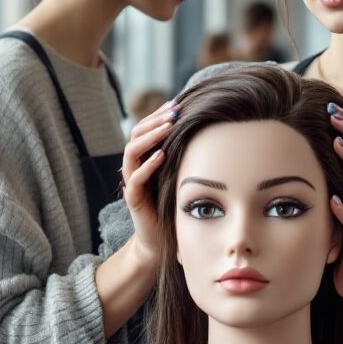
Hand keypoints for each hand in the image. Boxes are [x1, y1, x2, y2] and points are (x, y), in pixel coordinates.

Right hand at [121, 99, 174, 267]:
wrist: (161, 242)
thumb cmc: (174, 206)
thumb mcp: (181, 175)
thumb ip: (186, 155)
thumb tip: (210, 131)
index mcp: (145, 159)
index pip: (146, 128)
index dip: (159, 114)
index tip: (178, 102)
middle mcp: (135, 167)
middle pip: (136, 134)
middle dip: (155, 120)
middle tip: (174, 110)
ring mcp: (132, 182)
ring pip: (131, 152)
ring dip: (150, 137)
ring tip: (168, 127)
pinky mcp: (134, 199)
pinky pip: (136, 179)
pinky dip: (147, 165)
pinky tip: (161, 156)